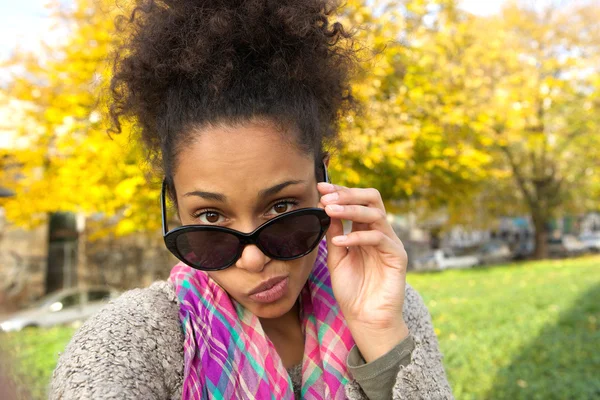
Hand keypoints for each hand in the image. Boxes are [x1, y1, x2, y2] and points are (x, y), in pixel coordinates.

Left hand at [318, 182, 409, 362]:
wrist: (365, 319)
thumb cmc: (351, 290)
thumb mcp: (337, 257)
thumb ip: (335, 234)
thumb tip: (327, 208)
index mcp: (366, 230)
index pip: (357, 202)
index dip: (340, 192)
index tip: (320, 188)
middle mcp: (380, 232)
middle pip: (372, 199)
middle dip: (348, 194)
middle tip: (326, 197)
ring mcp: (390, 243)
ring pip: (376, 214)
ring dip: (351, 209)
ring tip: (330, 211)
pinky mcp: (397, 257)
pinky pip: (380, 238)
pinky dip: (358, 236)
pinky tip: (340, 241)